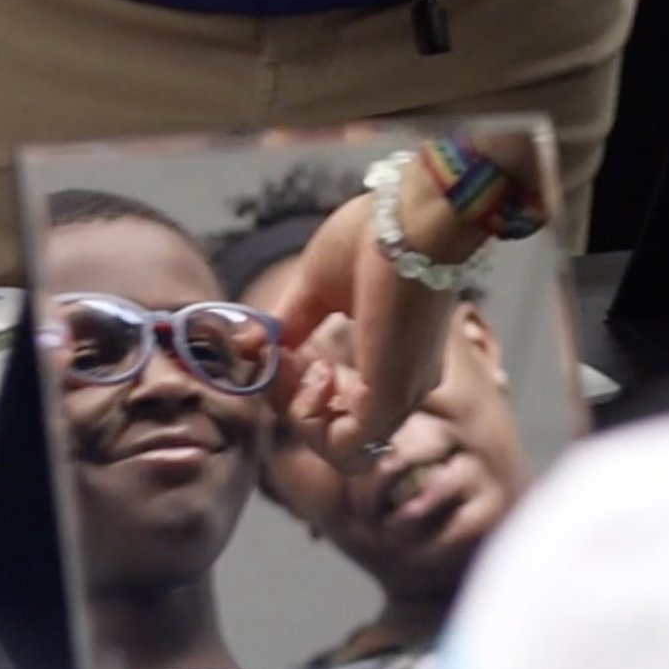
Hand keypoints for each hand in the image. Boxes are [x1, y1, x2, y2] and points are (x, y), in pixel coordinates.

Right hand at [265, 191, 463, 471]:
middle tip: (286, 360)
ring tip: (300, 363)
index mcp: (395, 365)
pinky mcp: (392, 396)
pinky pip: (344, 446)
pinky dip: (311, 415)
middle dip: (295, 405)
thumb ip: (290, 325)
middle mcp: (405, 388)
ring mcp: (402, 396)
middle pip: (340, 438)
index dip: (297, 392)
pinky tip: (312, 368)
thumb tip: (256, 350)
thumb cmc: (376, 235)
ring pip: (342, 451)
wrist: (413, 216)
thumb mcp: (318, 288)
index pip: (342, 412)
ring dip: (302, 412)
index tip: (281, 351)